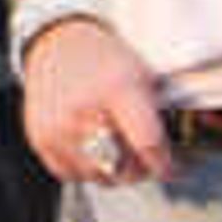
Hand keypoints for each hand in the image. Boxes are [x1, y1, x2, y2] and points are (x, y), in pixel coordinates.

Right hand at [19, 13, 178, 198]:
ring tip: (116, 150)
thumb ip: (158, 114)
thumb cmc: (105, 59)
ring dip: (112, 172)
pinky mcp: (41, 138)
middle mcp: (85, 111)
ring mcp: (59, 127)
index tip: (170, 168)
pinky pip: (70, 174)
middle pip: (124, 168)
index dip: (165, 164)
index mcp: (117, 90)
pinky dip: (86, 170)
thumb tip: (180, 153)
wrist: (58, 44)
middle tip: (145, 159)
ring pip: (98, 177)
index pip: (148, 144)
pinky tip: (92, 149)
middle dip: (140, 170)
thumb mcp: (141, 74)